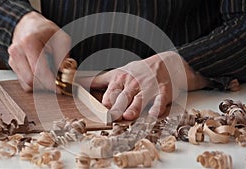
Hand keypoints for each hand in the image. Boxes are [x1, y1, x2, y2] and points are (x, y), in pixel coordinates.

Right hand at [8, 11, 70, 92]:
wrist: (29, 25)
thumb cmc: (46, 31)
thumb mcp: (61, 38)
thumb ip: (64, 56)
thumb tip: (63, 73)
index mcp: (29, 42)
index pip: (38, 70)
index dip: (49, 83)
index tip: (59, 89)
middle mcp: (17, 51)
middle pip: (30, 80)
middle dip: (46, 86)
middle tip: (58, 86)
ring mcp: (12, 59)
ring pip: (26, 84)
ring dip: (41, 87)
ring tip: (52, 81)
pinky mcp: (12, 65)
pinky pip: (23, 83)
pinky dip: (35, 85)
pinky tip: (43, 78)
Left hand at [90, 51, 207, 120]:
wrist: (166, 63)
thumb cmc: (139, 71)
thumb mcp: (118, 72)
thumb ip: (99, 80)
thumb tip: (79, 82)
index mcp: (121, 79)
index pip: (110, 94)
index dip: (105, 106)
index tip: (100, 115)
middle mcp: (134, 83)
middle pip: (123, 98)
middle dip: (117, 108)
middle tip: (111, 117)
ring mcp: (149, 87)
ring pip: (140, 99)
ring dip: (134, 107)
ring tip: (128, 116)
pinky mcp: (164, 91)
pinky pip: (160, 100)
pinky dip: (157, 107)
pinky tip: (153, 114)